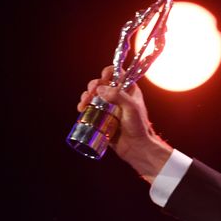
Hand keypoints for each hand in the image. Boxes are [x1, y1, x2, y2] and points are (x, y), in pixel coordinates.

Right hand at [78, 66, 172, 181]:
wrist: (136, 147)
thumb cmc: (138, 127)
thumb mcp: (132, 108)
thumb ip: (118, 96)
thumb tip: (100, 89)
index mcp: (129, 91)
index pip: (118, 73)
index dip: (109, 72)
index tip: (103, 78)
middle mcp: (118, 96)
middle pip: (101, 83)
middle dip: (93, 85)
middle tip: (91, 94)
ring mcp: (109, 107)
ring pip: (93, 95)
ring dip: (85, 95)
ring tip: (84, 104)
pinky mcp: (102, 117)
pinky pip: (90, 108)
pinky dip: (84, 106)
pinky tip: (81, 109)